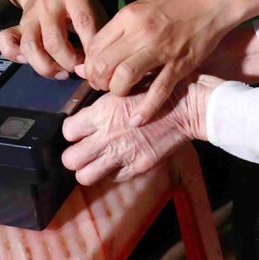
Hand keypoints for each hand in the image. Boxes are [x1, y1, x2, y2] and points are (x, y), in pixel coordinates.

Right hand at [0, 0, 105, 78]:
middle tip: (79, 67)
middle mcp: (48, 3)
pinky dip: (16, 56)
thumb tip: (101, 59)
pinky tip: (32, 61)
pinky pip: (7, 43)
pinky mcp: (17, 24)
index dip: (91, 49)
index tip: (97, 62)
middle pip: (55, 42)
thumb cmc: (75, 1)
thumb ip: (100, 27)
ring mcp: (30, 14)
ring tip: (62, 72)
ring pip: (31, 47)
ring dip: (47, 67)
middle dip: (70, 62)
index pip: (84, 24)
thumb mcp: (93, 4)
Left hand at [61, 75, 221, 184]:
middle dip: (74, 154)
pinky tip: (118, 159)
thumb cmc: (161, 90)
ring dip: (88, 169)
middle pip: (70, 159)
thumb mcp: (128, 83)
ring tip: (96, 159)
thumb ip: (103, 92)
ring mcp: (122, 155)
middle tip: (83, 147)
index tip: (79, 128)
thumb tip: (81, 81)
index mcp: (102, 113)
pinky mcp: (138, 167)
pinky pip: (112, 178)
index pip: (67, 131)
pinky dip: (111, 172)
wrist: (191, 107)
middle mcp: (107, 137)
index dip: (71, 130)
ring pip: (85, 176)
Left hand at [77, 0, 235, 124]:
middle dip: (98, 81)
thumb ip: (117, 30)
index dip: (89, 64)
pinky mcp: (180, 64)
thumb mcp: (143, 6)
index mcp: (129, 16)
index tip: (94, 72)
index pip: (94, 47)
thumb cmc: (177, 0)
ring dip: (117, 92)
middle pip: (103, 64)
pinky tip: (137, 120)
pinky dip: (146, 108)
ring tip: (120, 93)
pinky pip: (158, 90)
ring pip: (124, 78)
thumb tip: (89, 56)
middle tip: (103, 86)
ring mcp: (161, 49)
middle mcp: (141, 33)